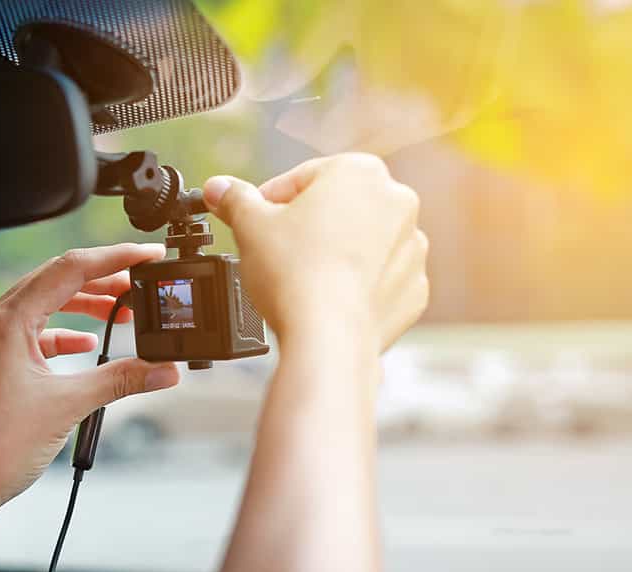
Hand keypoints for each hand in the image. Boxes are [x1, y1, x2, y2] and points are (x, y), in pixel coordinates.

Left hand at [0, 244, 180, 516]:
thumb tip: (164, 369)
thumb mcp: (68, 405)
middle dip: (103, 279)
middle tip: (141, 282)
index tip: (148, 254)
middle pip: (57, 279)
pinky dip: (63, 333)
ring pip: (45, 303)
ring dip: (84, 304)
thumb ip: (120, 380)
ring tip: (121, 312)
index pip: (70, 268)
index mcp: (8, 319)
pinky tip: (86, 344)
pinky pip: (33, 331)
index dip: (115, 258)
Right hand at [202, 153, 428, 350]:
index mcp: (360, 172)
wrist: (327, 338)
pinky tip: (325, 297)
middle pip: (336, 207)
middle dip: (306, 225)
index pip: (302, 177)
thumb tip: (218, 189)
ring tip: (300, 277)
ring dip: (332, 253)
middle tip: (275, 250)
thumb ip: (235, 199)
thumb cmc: (294, 275)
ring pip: (360, 242)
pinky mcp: (413, 288)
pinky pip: (377, 278)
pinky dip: (354, 285)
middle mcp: (398, 202)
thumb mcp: (249, 225)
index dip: (270, 200)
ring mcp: (412, 248)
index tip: (254, 220)